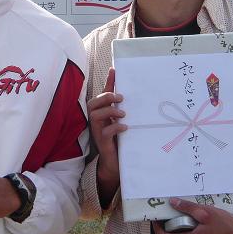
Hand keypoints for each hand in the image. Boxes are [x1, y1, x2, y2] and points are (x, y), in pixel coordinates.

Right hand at [87, 68, 126, 206]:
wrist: (116, 164)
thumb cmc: (121, 141)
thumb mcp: (124, 123)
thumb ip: (126, 111)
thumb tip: (139, 97)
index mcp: (104, 114)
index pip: (103, 94)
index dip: (108, 82)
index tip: (114, 70)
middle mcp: (98, 121)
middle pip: (93, 103)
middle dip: (106, 97)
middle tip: (120, 98)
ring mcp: (98, 131)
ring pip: (95, 115)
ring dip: (109, 111)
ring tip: (123, 114)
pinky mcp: (102, 142)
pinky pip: (104, 132)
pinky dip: (114, 127)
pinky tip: (125, 127)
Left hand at [152, 198, 232, 233]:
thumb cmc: (227, 227)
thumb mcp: (206, 213)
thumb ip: (187, 208)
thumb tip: (173, 202)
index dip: (157, 229)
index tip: (156, 220)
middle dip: (176, 226)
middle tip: (184, 215)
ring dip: (187, 231)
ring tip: (198, 220)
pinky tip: (205, 228)